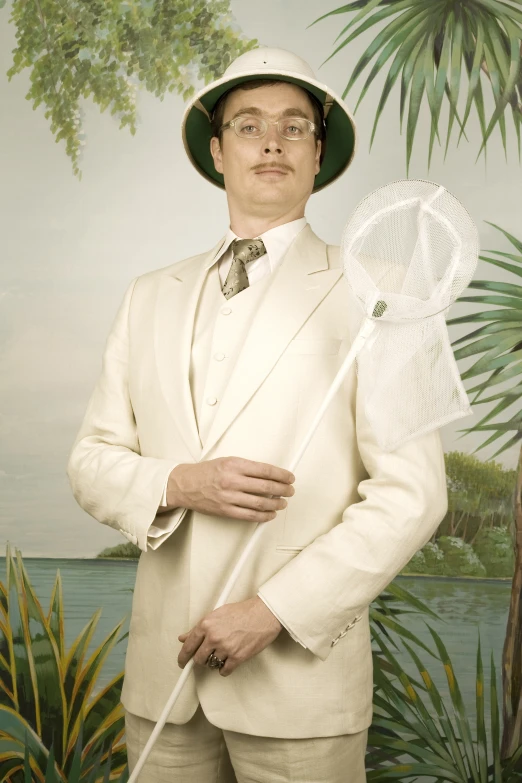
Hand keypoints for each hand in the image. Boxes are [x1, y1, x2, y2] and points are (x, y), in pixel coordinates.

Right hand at [166, 457, 294, 522]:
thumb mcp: (228, 461)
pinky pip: (249, 516)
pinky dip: (264, 516)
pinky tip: (271, 514)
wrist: (185, 484)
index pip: (265, 470)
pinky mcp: (225, 511)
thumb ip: (247, 467)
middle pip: (266, 487)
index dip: (281, 475)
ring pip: (260, 503)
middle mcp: (232, 480)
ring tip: (283, 503)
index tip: (289, 477)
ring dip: (276, 504)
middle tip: (290, 490)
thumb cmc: (207, 472)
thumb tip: (270, 475)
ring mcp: (229, 497)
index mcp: (234, 464)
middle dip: (283, 489)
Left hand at [177, 596, 282, 676]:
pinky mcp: (237, 657)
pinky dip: (225, 668)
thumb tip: (183, 638)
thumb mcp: (218, 613)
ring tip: (223, 653)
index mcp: (207, 624)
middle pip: (198, 658)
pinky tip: (230, 660)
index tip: (182, 662)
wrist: (264, 614)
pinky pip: (224, 671)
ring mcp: (225, 648)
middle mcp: (214, 637)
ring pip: (211, 665)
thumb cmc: (243, 611)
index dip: (183, 657)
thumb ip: (199, 627)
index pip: (188, 645)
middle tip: (206, 656)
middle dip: (201, 659)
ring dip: (215, 662)